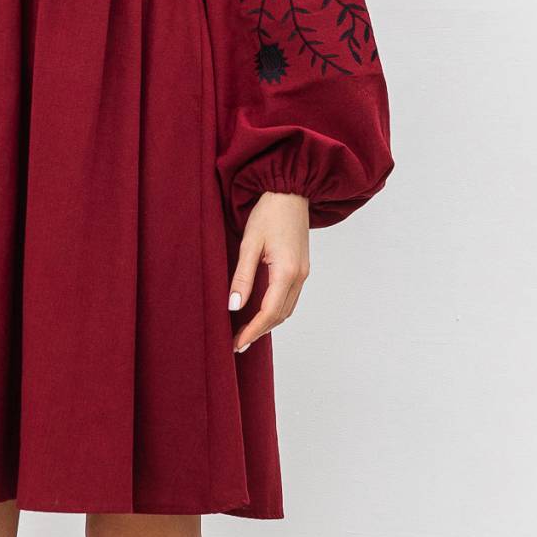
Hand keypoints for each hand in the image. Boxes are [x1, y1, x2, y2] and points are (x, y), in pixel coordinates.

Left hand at [228, 192, 309, 351]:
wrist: (290, 192)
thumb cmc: (269, 213)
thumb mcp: (249, 244)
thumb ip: (242, 277)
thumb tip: (233, 306)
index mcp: (286, 271)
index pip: (269, 312)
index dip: (253, 331)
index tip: (237, 344)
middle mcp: (299, 276)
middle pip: (280, 315)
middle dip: (259, 331)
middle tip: (237, 343)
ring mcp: (303, 273)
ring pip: (286, 309)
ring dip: (268, 323)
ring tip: (246, 332)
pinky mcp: (301, 268)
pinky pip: (290, 298)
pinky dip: (275, 310)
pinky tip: (260, 312)